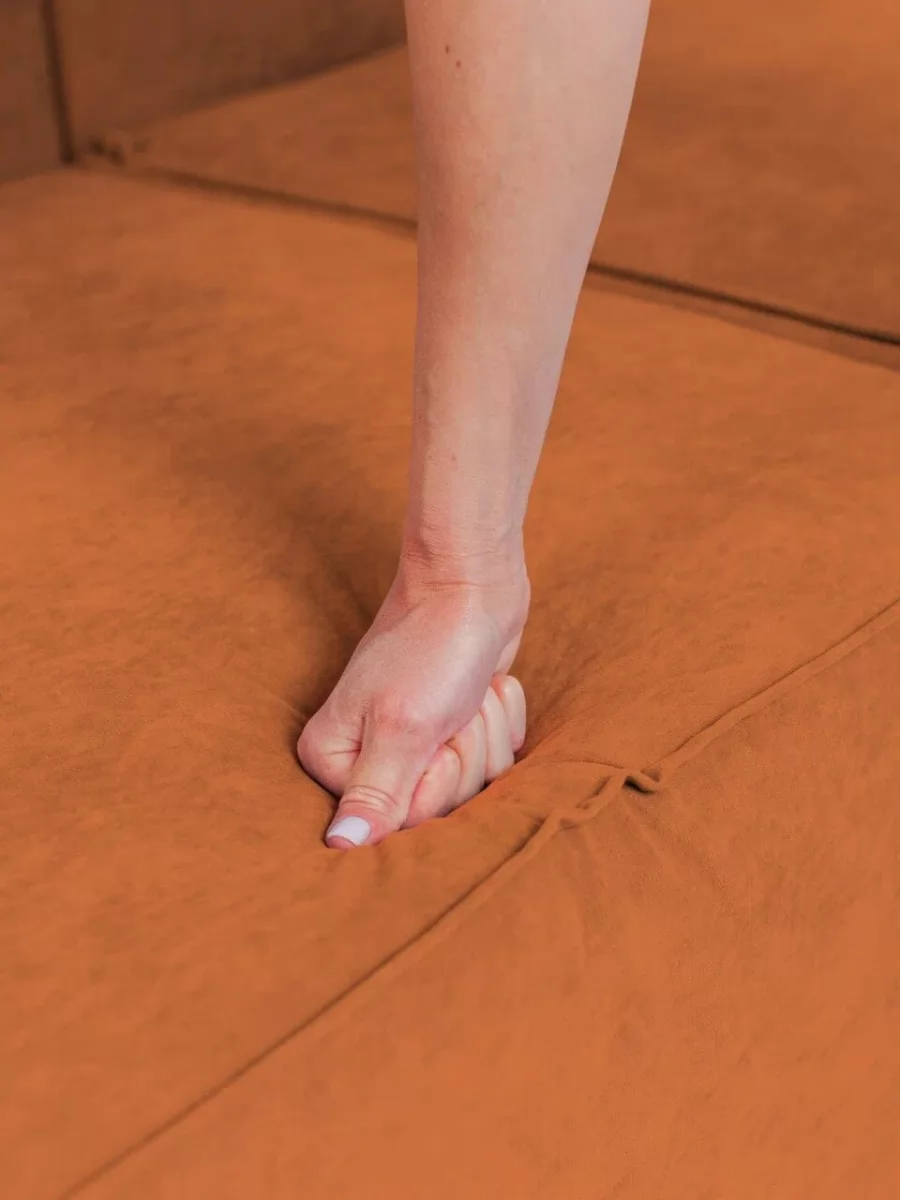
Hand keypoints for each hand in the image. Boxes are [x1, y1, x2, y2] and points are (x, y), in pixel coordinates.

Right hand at [297, 562, 529, 847]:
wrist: (471, 583)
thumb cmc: (431, 645)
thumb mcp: (403, 726)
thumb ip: (377, 793)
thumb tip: (340, 846)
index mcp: (334, 761)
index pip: (401, 822)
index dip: (435, 781)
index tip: (431, 735)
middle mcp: (367, 759)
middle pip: (443, 806)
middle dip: (467, 753)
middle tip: (451, 706)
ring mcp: (415, 746)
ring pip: (476, 783)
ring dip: (487, 732)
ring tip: (466, 692)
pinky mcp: (455, 730)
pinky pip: (497, 759)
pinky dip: (502, 721)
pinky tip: (484, 687)